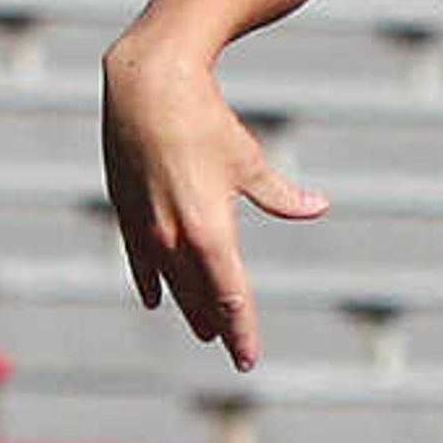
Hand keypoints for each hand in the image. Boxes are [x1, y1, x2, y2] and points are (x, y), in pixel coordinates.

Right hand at [102, 41, 327, 372]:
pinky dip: (150, 280)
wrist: (146, 84)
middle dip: (217, 324)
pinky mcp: (124, 207)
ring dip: (187, 307)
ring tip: (203, 328)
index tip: (248, 359)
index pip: (231, 298)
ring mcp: (145, 224)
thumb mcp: (251, 162)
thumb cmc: (206, 120)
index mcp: (210, 232)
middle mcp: (173, 236)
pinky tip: (155, 299)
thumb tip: (318, 206)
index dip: (242, 331)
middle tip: (231, 348)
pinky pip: (139, 258)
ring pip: (169, 281)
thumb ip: (283, 195)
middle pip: (200, 296)